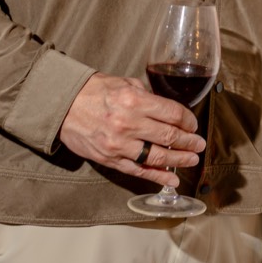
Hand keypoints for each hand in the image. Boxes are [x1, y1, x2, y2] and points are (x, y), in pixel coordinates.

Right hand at [58, 72, 204, 185]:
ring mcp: (119, 145)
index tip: (193, 125)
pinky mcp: (110, 159)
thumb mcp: (124, 83)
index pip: (172, 114)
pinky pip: (138, 171)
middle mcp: (128, 124)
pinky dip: (157, 177)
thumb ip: (146, 95)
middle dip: (189, 142)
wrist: (62, 106)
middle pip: (169, 136)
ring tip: (192, 159)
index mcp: (134, 101)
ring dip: (179, 160)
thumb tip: (166, 108)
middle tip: (199, 144)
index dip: (188, 121)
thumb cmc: (93, 91)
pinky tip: (172, 179)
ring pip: (157, 156)